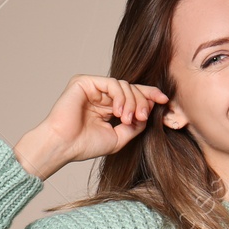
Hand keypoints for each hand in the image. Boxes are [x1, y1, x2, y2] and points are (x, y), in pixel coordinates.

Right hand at [12, 75, 167, 178]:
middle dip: (142, 101)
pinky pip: (112, 83)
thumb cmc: (84, 145)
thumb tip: (149, 114)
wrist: (63, 146)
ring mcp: (92, 87)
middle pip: (131, 89)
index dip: (149, 95)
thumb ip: (134, 126)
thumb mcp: (118, 138)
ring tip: (129, 118)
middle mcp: (100, 95)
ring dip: (132, 101)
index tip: (165, 101)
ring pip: (123, 85)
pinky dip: (121, 96)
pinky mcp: (84, 82)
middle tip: (143, 116)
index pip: (131, 96)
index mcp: (107, 106)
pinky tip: (120, 112)